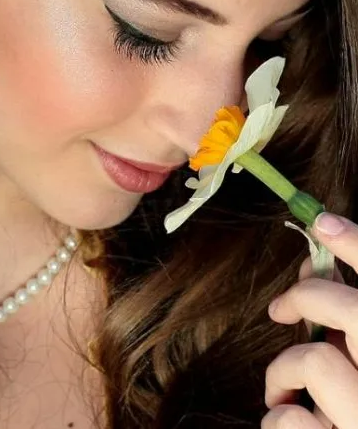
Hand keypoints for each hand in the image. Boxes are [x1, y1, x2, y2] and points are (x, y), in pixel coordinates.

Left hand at [262, 212, 357, 428]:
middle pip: (350, 309)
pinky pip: (290, 419)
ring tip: (282, 393)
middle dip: (308, 295)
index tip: (322, 220)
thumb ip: (353, 329)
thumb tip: (318, 269)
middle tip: (282, 309)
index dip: (357, 243)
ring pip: (316, 359)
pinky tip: (286, 423)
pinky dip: (278, 419)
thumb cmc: (352, 409)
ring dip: (286, 369)